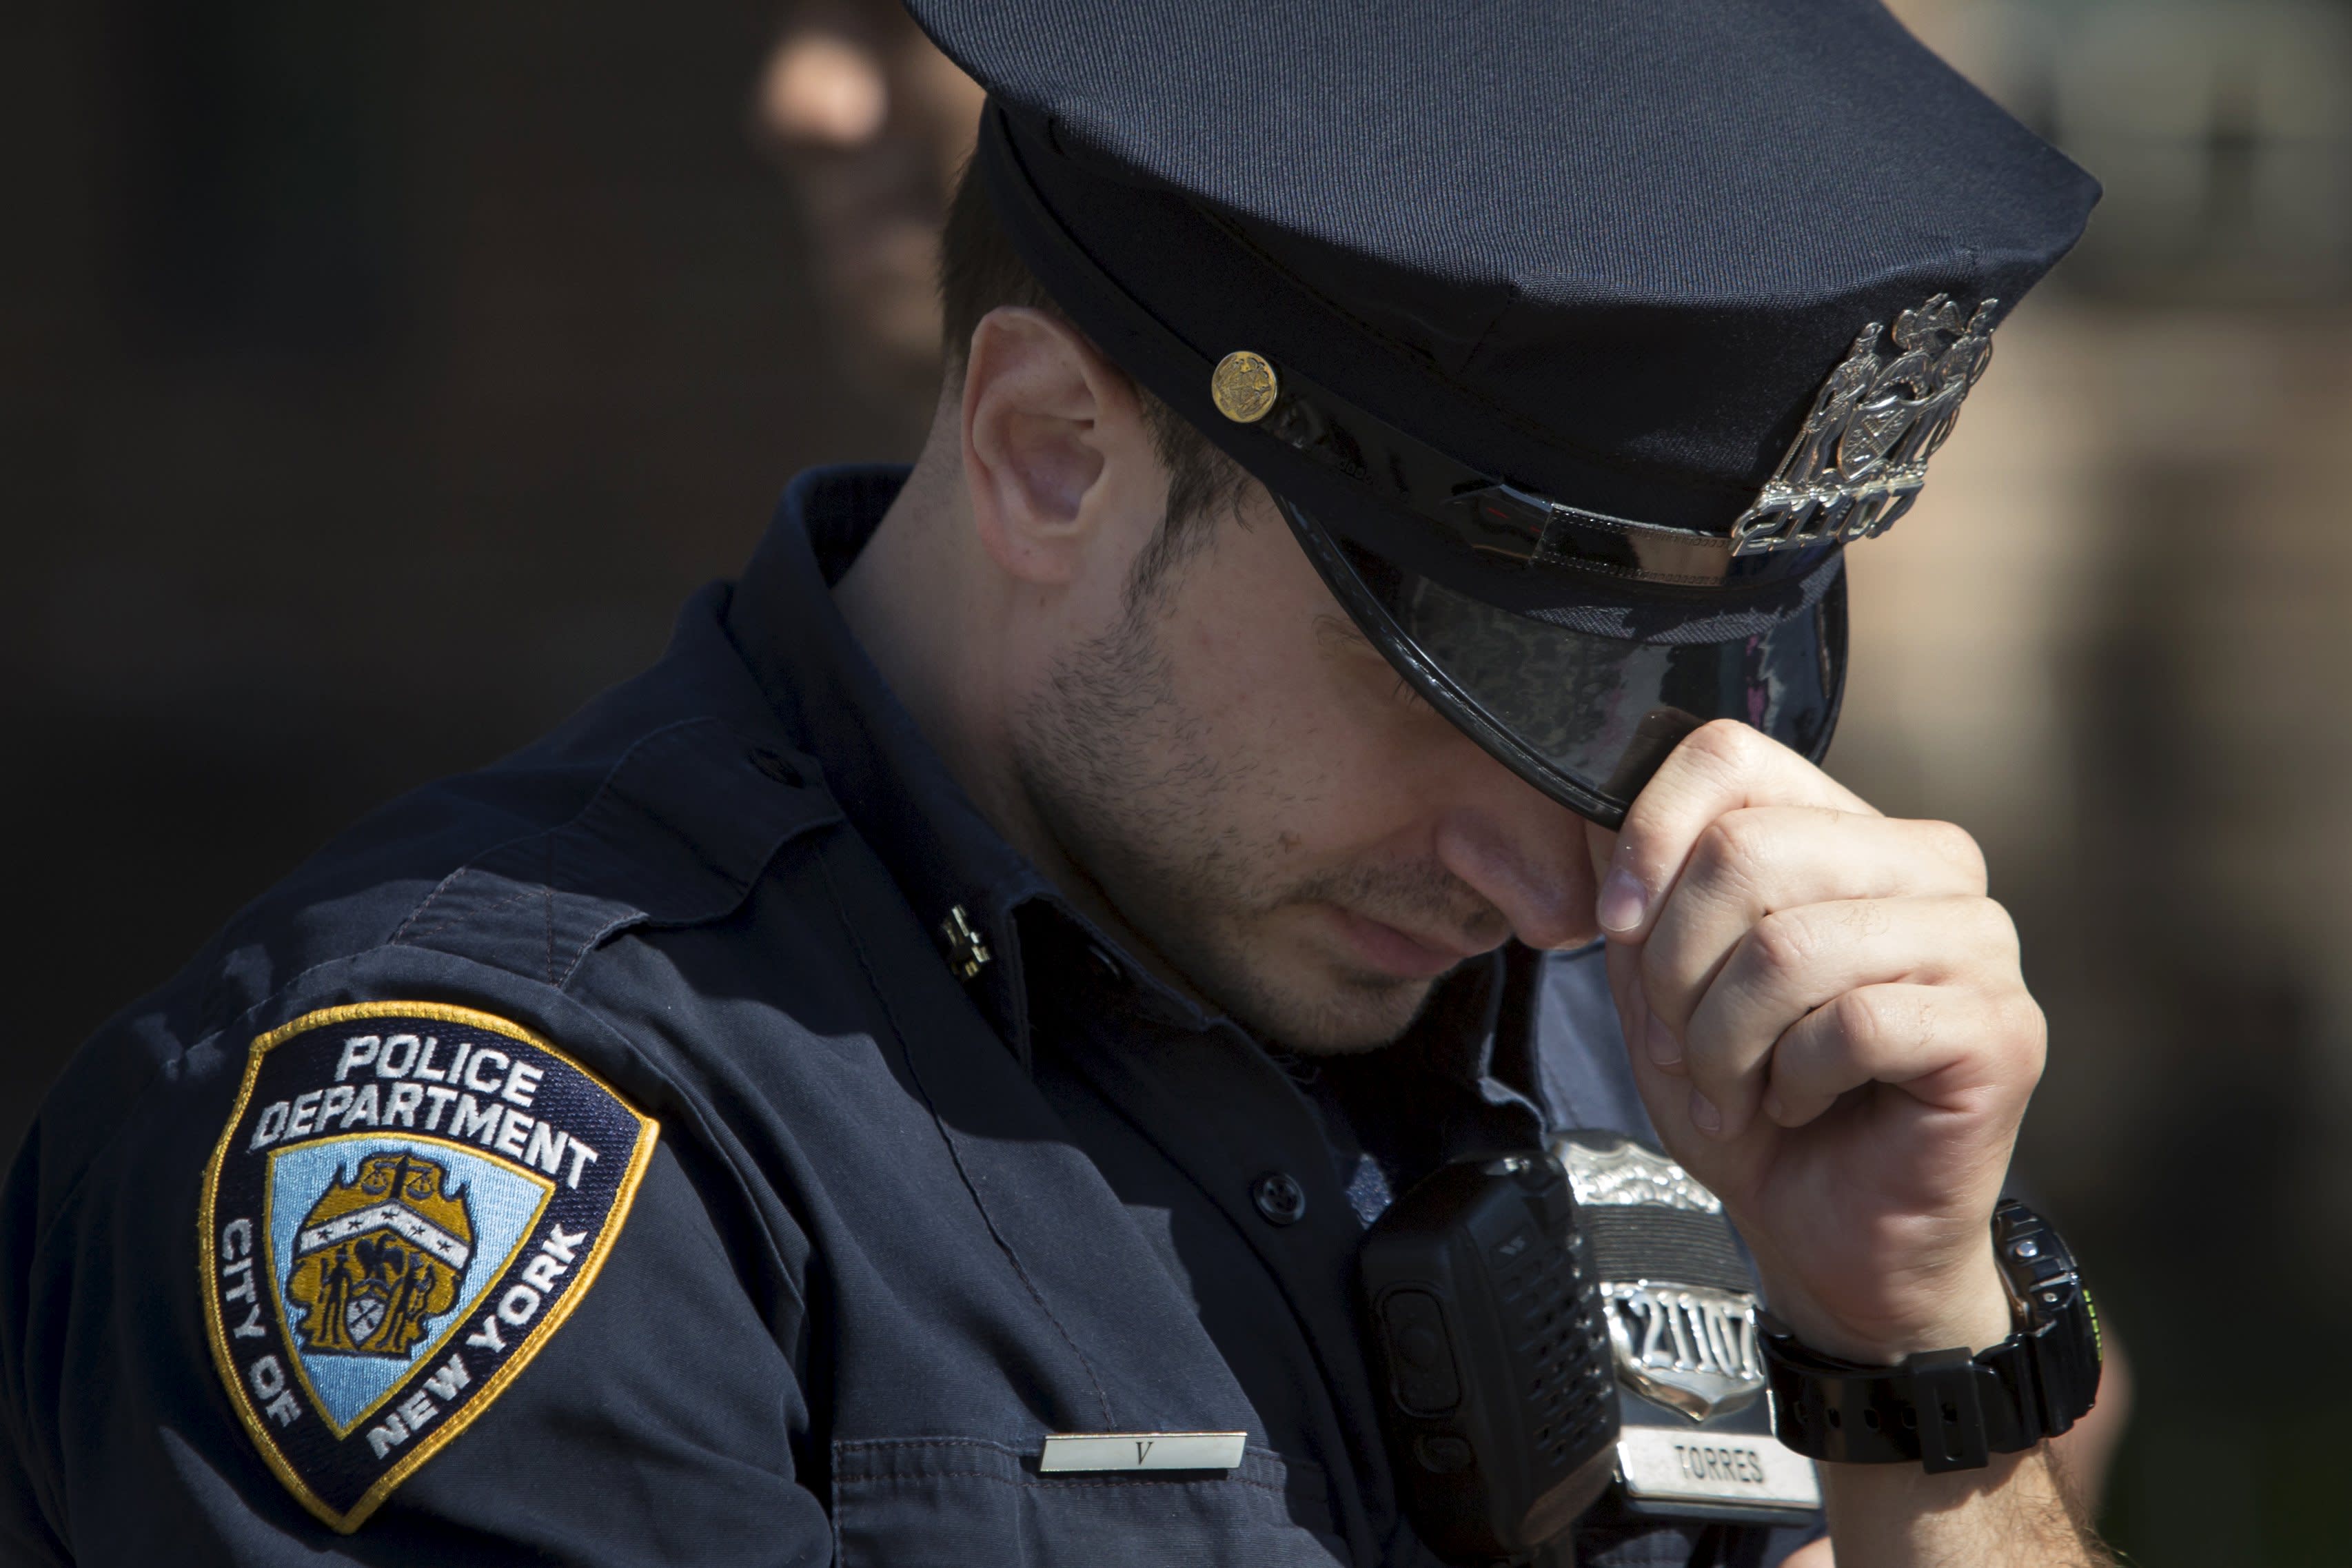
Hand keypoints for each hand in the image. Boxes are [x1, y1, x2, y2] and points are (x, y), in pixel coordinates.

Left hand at [1585, 721, 2042, 1363]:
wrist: (1829, 1235)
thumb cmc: (1754, 1102)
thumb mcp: (1664, 983)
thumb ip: (1644, 892)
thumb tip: (1599, 813)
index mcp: (1849, 829)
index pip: (1729, 754)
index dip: (1649, 838)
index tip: (1619, 929)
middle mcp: (1931, 864)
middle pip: (1745, 852)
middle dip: (1678, 971)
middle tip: (1685, 1048)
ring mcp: (1979, 942)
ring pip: (1789, 945)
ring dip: (1726, 1041)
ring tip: (1734, 1089)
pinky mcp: (2000, 1028)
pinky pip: (1850, 1023)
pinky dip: (1793, 1080)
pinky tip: (1802, 1104)